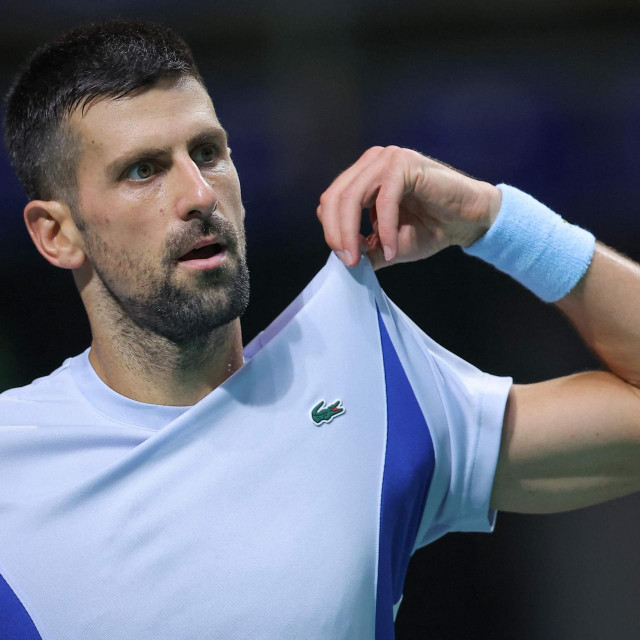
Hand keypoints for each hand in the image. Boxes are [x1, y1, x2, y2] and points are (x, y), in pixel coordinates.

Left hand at [316, 146, 501, 269]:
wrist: (469, 221)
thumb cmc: (431, 228)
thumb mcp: (388, 244)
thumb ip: (365, 249)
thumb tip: (344, 262)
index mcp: (363, 175)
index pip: (330, 201)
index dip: (331, 231)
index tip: (346, 259)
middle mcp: (372, 162)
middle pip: (335, 198)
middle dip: (336, 234)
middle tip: (349, 262)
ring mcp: (388, 159)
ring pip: (352, 197)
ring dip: (352, 233)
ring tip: (361, 259)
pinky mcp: (405, 164)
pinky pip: (384, 200)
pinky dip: (385, 229)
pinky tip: (393, 249)